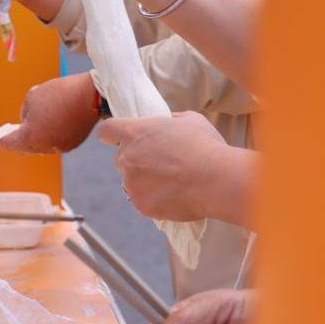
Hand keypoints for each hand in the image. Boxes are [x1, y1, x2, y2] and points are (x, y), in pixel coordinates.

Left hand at [0, 72, 99, 153]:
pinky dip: (47, 135)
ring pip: (39, 144)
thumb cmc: (59, 94)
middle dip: (16, 138)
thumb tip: (28, 122)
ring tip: (28, 126)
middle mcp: (44, 146)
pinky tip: (46, 125)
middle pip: (24, 146)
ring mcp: (59, 147)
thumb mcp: (32, 98)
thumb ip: (25, 112)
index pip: (9, 142)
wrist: (92, 95)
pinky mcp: (72, 143)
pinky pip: (53, 141)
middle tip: (8, 132)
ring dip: (33, 137)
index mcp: (30, 137)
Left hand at [96, 112, 250, 224]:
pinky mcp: (141, 203)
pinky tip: (175, 196)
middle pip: (120, 158)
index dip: (111, 135)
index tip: (118, 138)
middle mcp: (127, 157)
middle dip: (135, 160)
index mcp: (134, 133)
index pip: (106, 131)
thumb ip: (172, 120)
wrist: (218, 181)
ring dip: (145, 181)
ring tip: (173, 182)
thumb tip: (169, 122)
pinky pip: (143, 200)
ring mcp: (131, 182)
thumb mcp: (191, 120)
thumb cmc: (206, 147)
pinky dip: (155, 199)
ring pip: (132, 181)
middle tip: (160, 164)